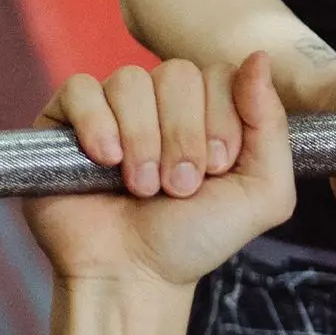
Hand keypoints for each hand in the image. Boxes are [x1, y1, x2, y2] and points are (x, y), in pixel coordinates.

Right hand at [24, 53, 296, 288]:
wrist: (131, 277)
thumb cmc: (193, 238)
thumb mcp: (260, 194)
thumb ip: (271, 126)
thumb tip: (259, 57)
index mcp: (204, 109)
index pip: (218, 73)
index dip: (220, 121)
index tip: (216, 170)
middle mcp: (158, 100)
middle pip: (176, 72)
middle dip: (182, 138)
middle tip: (177, 187)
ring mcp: (110, 104)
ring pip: (130, 80)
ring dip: (142, 142)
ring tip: (140, 186)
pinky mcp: (65, 116)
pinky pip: (80, 88)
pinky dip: (97, 125)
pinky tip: (104, 161)